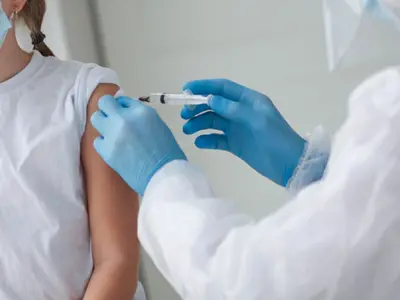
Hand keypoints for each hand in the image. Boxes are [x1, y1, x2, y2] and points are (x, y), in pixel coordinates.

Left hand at [91, 95, 185, 194]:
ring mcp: (113, 134)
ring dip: (103, 123)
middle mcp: (125, 119)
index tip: (123, 113)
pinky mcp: (106, 150)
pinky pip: (97, 140)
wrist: (163, 174)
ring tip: (112, 133)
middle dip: (108, 109)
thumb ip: (140, 116)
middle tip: (113, 119)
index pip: (123, 100)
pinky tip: (114, 148)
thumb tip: (127, 113)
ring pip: (96, 118)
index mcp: (141, 112)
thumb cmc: (166, 153)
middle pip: (104, 103)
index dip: (122, 107)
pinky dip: (104, 143)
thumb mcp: (158, 125)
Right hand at [181, 79, 304, 186]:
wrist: (290, 166)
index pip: (222, 88)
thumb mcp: (257, 120)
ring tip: (187, 130)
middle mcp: (241, 112)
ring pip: (213, 121)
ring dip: (199, 123)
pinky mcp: (236, 144)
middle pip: (214, 105)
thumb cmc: (277, 139)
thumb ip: (233, 109)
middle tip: (183, 115)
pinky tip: (199, 143)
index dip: (204, 86)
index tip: (185, 89)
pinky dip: (206, 139)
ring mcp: (238, 129)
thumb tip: (210, 99)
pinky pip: (217, 139)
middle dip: (197, 107)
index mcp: (249, 101)